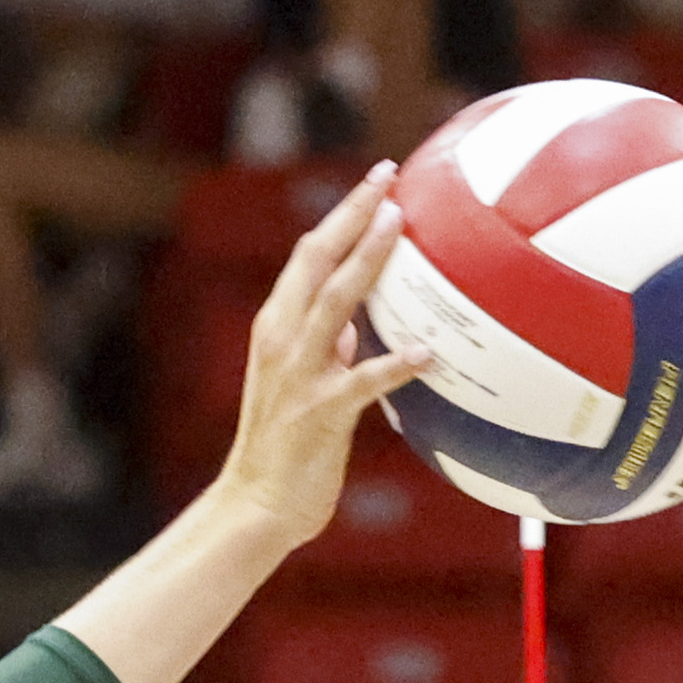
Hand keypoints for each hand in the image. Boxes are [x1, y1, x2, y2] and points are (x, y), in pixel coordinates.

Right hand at [210, 166, 432, 546]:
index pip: (309, 255)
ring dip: (367, 260)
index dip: (343, 214)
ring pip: (334, 302)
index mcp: (276, 327)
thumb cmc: (285, 449)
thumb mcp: (301, 385)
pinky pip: (363, 382)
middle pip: (316, 259)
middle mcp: (282, 338)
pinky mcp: (320, 413)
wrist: (255, 505)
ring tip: (399, 225)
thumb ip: (326, 350)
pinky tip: (427, 354)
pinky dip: (395, 365)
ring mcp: (299, 373)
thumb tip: (353, 328)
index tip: (377, 180)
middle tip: (387, 177)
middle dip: (351, 214)